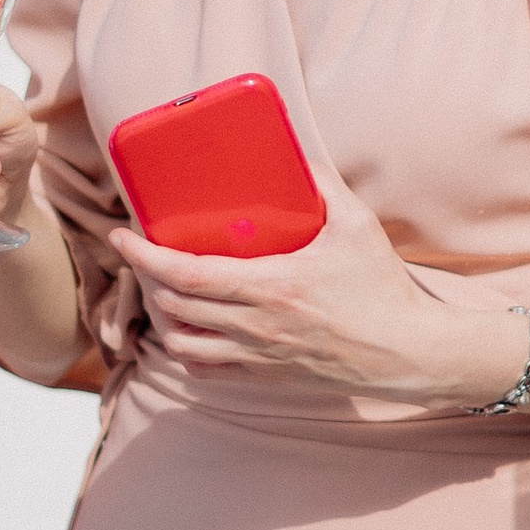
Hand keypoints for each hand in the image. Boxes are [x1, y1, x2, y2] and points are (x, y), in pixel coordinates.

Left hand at [113, 175, 520, 405]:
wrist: (407, 353)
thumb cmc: (383, 290)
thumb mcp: (357, 226)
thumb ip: (324, 186)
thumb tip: (296, 154)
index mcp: (271, 287)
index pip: (186, 274)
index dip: (143, 257)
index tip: (122, 236)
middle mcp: (256, 326)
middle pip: (174, 307)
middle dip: (148, 279)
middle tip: (146, 253)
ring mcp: (258, 356)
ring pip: (182, 344)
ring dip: (165, 317)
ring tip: (168, 291)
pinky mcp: (267, 376)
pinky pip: (208, 371)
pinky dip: (190, 350)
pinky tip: (195, 330)